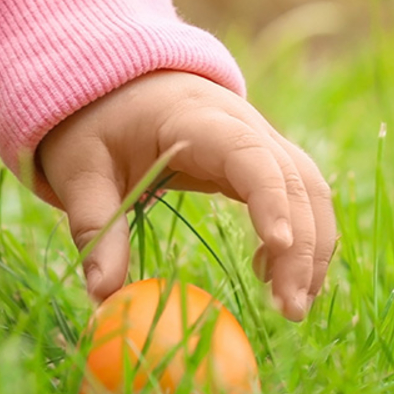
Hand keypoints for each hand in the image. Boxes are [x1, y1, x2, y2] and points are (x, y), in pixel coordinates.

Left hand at [37, 71, 334, 320]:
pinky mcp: (266, 160)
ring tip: (294, 306)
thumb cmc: (99, 125)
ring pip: (311, 189)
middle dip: (301, 244)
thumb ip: (94, 226)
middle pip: (295, 180)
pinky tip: (278, 278)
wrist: (123, 84)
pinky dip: (304, 236)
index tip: (277, 248)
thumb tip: (103, 294)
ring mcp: (262, 140)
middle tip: (289, 309)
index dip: (271, 198)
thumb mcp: (81, 171)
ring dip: (313, 246)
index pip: (250, 155)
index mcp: (198, 120)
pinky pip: (302, 194)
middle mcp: (246, 124)